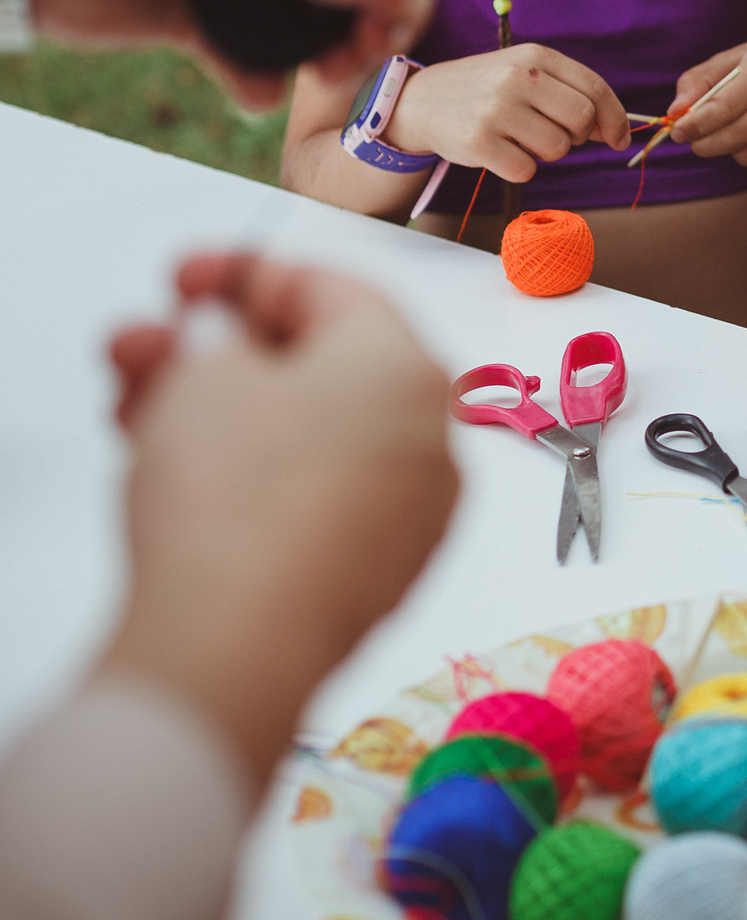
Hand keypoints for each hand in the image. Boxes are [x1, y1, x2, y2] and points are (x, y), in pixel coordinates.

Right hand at [97, 255, 457, 777]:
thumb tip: (225, 338)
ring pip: (313, 434)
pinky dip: (259, 473)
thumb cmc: (233, 501)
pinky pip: (318, 495)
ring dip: (226, 412)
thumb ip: (218, 335)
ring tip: (139, 411)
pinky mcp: (380, 570)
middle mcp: (434, 435)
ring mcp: (414, 510)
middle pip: (322, 366)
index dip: (248, 275)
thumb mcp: (204, 374)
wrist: (236, 645)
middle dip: (221, 352)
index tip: (187, 278)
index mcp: (412, 367)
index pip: (336, 290)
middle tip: (146, 349)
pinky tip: (185, 473)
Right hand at [384, 44, 630, 180]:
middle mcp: (517, 78)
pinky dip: (520, 168)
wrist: (422, 101)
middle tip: (554, 134)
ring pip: (557, 149)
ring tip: (519, 138)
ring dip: (545, 153)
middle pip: (582, 120)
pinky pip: (527, 170)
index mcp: (535, 56)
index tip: (619, 139)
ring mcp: (496, 109)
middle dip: (578, 136)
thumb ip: (570, 93)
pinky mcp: (478, 141)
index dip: (615, 119)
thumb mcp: (526, 73)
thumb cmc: (488, 91)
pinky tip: (500, 150)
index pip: (595, 88)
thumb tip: (615, 131)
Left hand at [671, 36, 746, 173]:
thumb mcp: (734, 58)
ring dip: (734, 150)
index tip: (678, 132)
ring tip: (739, 130)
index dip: (694, 126)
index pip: (722, 109)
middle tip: (698, 141)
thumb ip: (698, 81)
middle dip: (706, 144)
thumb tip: (674, 112)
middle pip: (734, 138)